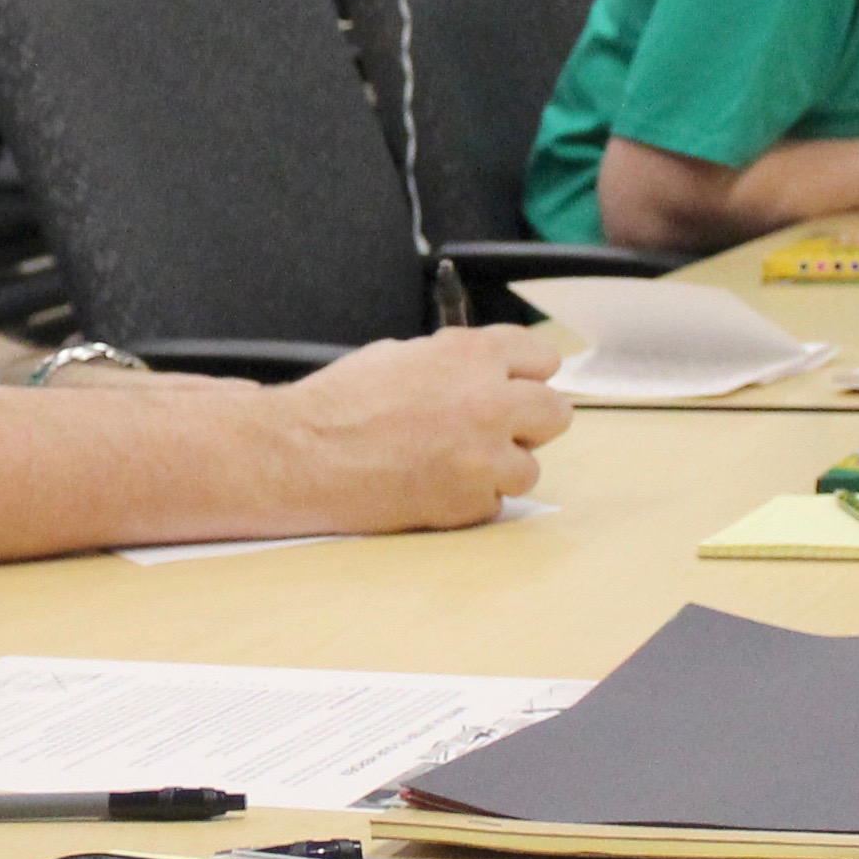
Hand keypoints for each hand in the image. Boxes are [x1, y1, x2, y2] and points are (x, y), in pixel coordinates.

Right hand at [267, 326, 569, 529]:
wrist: (302, 455)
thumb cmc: (339, 404)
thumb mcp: (402, 355)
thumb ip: (454, 361)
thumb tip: (486, 372)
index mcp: (472, 354)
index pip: (543, 358)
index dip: (525, 374)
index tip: (515, 385)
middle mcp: (490, 401)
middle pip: (556, 412)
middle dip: (527, 422)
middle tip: (494, 430)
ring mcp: (485, 456)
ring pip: (530, 467)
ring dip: (499, 468)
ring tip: (454, 465)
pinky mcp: (472, 502)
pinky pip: (494, 503)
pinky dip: (469, 500)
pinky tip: (432, 487)